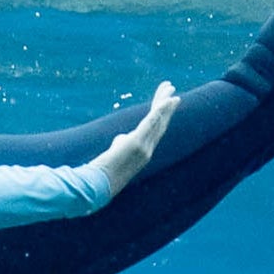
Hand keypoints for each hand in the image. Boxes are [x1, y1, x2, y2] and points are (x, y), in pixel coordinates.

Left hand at [87, 80, 176, 199]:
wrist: (100, 184)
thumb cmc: (105, 171)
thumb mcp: (116, 154)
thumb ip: (121, 143)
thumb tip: (121, 138)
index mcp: (145, 151)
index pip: (156, 129)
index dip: (162, 115)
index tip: (166, 101)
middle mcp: (148, 149)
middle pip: (161, 123)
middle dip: (167, 106)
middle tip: (173, 91)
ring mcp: (144, 147)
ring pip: (158, 121)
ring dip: (165, 104)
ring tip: (170, 89)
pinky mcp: (136, 143)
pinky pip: (151, 124)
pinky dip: (160, 111)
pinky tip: (165, 101)